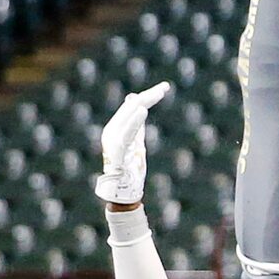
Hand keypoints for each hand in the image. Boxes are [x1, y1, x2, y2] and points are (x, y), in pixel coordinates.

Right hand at [92, 82, 170, 205]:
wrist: (122, 192)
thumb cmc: (130, 169)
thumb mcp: (136, 142)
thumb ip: (136, 126)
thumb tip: (139, 107)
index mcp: (117, 127)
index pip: (133, 106)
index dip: (149, 95)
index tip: (165, 87)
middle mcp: (112, 130)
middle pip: (132, 107)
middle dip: (149, 96)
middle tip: (165, 87)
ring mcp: (112, 139)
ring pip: (129, 115)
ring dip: (144, 103)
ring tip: (158, 93)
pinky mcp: (116, 149)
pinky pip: (126, 133)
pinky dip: (134, 121)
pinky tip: (143, 111)